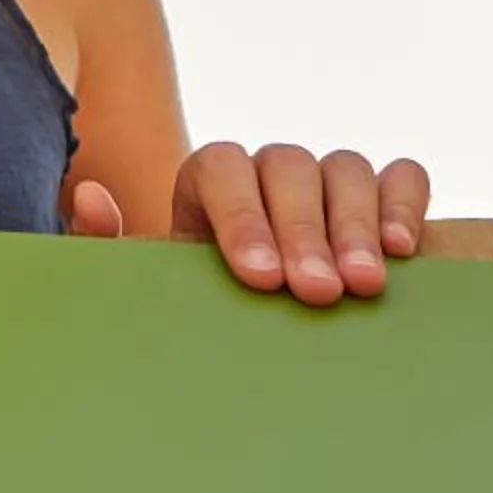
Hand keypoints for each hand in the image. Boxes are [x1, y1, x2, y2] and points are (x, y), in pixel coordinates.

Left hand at [70, 142, 430, 306]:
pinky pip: (402, 175)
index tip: (260, 279)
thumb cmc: (198, 305)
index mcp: (209, 182)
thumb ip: (107, 246)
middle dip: (304, 232)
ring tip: (364, 286)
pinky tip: (402, 251)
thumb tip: (87, 197)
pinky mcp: (383, 195)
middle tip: (318, 293)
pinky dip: (404, 203)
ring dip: (355, 225)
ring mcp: (327, 178)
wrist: (252, 326)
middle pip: (288, 167)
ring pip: (344, 167)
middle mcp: (270, 170)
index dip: (242, 216)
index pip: (221, 166)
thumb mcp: (150, 284)